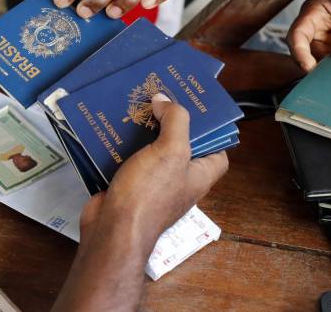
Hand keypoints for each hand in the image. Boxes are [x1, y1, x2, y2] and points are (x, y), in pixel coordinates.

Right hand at [79, 93, 227, 246]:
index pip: (217, 154)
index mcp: (198, 176)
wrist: (113, 230)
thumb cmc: (149, 194)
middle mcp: (178, 181)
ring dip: (143, 131)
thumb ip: (175, 120)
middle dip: (171, 123)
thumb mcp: (171, 151)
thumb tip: (165, 100)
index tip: (199, 113)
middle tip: (162, 99)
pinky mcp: (127, 185)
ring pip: (151, 151)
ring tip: (136, 105)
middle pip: (180, 147)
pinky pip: (127, 159)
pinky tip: (113, 126)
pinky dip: (121, 144)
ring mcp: (151, 185)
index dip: (213, 134)